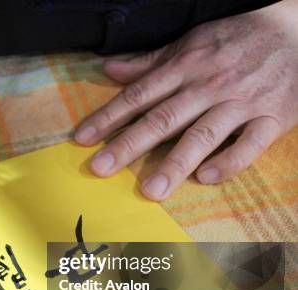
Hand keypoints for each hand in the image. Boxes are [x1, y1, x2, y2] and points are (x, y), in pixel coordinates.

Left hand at [75, 0, 297, 199]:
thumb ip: (150, 62)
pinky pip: (250, 145)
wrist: (296, 31)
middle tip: (100, 169)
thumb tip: (111, 70)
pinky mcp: (272, 118)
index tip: (82, 138)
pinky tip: (206, 178)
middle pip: (163, 118)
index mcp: (185, 66)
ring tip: (151, 190)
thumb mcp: (190, 43)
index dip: (108, 116)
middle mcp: (208, 85)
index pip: (139, 95)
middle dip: (128, 145)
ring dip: (176, 163)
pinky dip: (230, 162)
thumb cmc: (236, 40)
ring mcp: (241, 103)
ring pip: (203, 135)